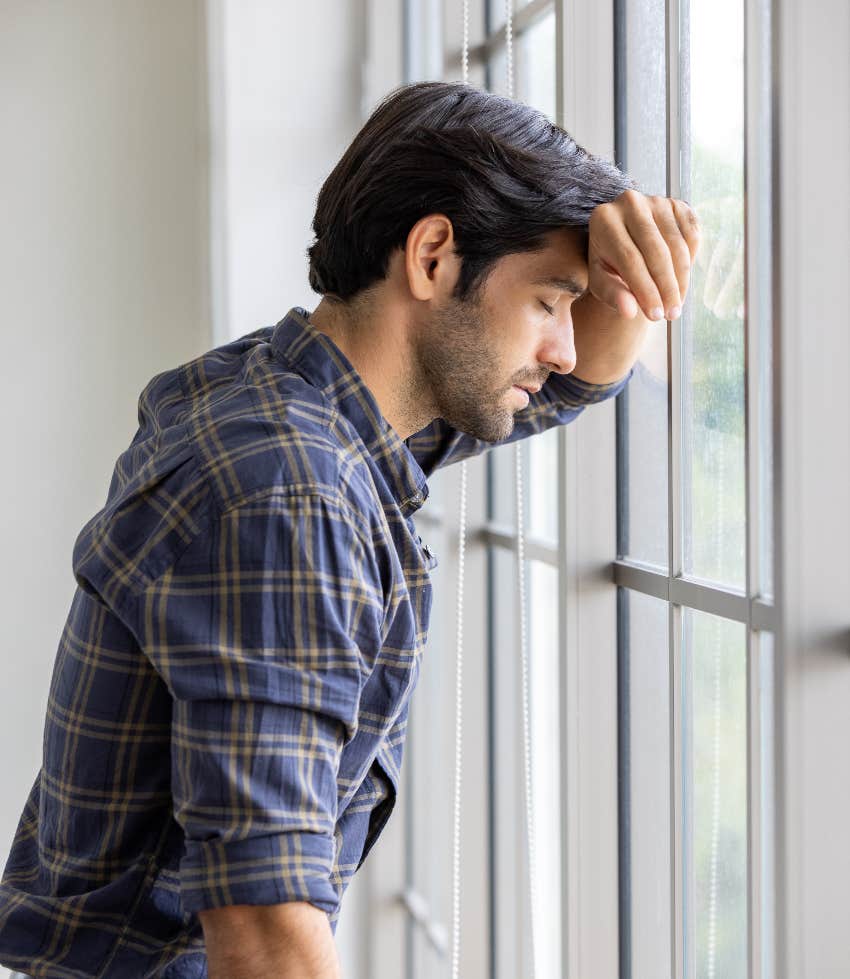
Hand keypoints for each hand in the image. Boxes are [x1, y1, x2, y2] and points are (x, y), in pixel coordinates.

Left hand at [587, 189, 700, 321]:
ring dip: (681, 279)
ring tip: (677, 305)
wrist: (624, 243)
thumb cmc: (609, 267)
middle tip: (671, 315)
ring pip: (676, 244)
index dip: (645, 289)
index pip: (630, 259)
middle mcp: (629, 202)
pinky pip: (691, 234)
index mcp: (603, 219)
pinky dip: (692, 260)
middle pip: (656, 251)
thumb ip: (613, 296)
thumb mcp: (602, 283)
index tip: (655, 316)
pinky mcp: (677, 204)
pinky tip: (683, 282)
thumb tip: (629, 311)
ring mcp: (656, 200)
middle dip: (666, 287)